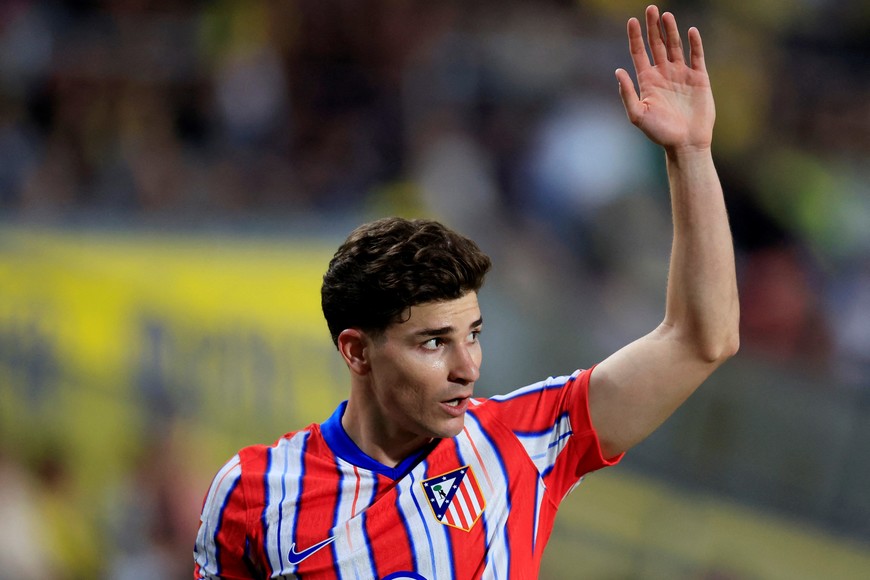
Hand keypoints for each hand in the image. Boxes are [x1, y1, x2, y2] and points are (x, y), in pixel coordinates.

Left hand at [615, 5, 714, 151]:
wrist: (685, 143)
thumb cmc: (660, 133)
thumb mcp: (638, 115)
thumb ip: (627, 94)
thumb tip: (617, 71)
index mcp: (647, 81)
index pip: (639, 52)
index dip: (635, 36)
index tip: (632, 20)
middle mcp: (663, 74)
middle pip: (656, 44)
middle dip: (653, 27)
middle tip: (651, 9)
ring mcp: (681, 74)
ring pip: (675, 46)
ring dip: (671, 31)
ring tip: (666, 15)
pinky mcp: (699, 78)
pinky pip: (696, 56)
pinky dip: (694, 43)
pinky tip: (691, 31)